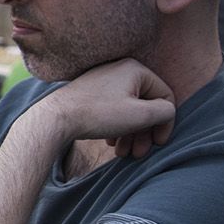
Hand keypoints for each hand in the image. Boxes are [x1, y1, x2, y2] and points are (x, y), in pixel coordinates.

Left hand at [37, 58, 175, 158]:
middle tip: (139, 153)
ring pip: (128, 110)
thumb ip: (164, 111)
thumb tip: (168, 111)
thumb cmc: (98, 115)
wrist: (54, 118)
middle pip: (145, 105)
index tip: (157, 143)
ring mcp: (104, 81)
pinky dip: (116, 127)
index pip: (164, 97)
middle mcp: (120, 70)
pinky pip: (112, 110)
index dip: (165, 123)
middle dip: (144, 132)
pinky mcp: (91, 93)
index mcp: (135, 69)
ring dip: (130, 134)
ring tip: (123, 154)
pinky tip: (110, 143)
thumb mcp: (140, 115)